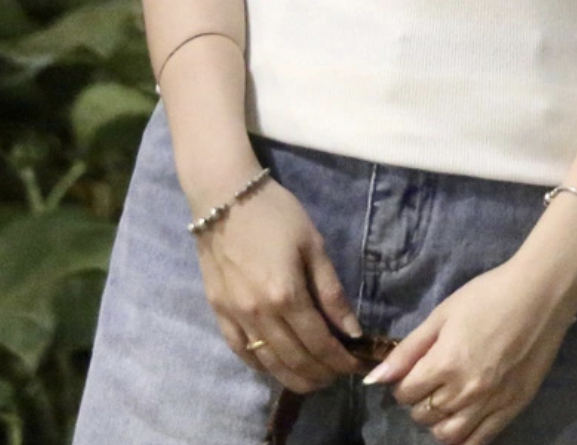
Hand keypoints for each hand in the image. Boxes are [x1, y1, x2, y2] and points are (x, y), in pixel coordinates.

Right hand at [192, 176, 366, 394]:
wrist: (223, 198)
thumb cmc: (276, 214)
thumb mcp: (313, 245)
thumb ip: (332, 292)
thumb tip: (352, 331)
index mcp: (286, 295)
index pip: (320, 343)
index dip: (341, 361)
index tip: (357, 366)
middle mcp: (259, 315)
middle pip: (295, 360)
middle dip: (322, 374)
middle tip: (340, 374)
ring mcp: (235, 317)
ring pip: (268, 364)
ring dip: (295, 378)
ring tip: (315, 379)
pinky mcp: (219, 313)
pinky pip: (241, 352)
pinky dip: (262, 367)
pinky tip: (277, 368)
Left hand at [365, 255, 576, 444]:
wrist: (541, 294)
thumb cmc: (488, 296)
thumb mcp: (442, 314)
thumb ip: (408, 350)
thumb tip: (375, 379)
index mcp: (445, 364)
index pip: (406, 393)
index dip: (403, 383)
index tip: (413, 372)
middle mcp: (466, 390)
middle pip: (424, 415)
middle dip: (419, 401)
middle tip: (430, 383)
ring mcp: (492, 402)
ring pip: (448, 434)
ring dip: (438, 422)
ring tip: (445, 402)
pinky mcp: (514, 407)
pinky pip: (481, 439)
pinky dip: (464, 439)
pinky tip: (462, 422)